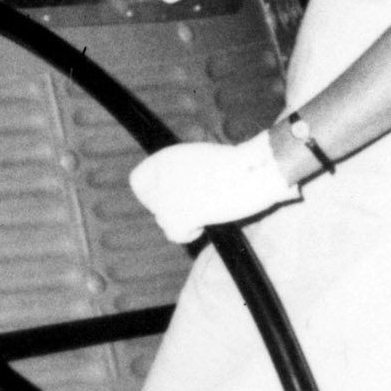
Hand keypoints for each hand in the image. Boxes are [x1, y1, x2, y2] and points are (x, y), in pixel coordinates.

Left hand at [128, 132, 298, 242]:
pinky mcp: (176, 216)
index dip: (151, 192)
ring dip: (182, 220)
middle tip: (197, 205)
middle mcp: (158, 175)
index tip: (170, 196)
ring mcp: (165, 196)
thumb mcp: (200, 159)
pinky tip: (206, 221)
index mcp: (164, 156)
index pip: (137, 181)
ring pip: (163, 221)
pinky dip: (190, 233)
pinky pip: (175, 234)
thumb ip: (179, 174)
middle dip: (171, 209)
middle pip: (152, 205)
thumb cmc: (238, 166)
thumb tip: (172, 195)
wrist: (253, 172)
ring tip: (208, 208)